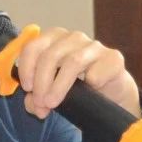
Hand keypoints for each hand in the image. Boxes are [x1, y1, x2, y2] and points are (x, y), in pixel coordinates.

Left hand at [15, 28, 141, 119]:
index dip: (27, 67)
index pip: (34, 46)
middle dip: (41, 82)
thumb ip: (36, 98)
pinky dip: (89, 83)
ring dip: (59, 86)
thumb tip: (32, 104)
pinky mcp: (113, 58)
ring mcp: (94, 46)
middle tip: (41, 103)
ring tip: (53, 103)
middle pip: (51, 55)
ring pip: (73, 61)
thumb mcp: (51, 93)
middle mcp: (74, 38)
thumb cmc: (78, 88)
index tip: (27, 87)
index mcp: (55, 40)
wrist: (111, 94)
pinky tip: (89, 91)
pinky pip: (97, 71)